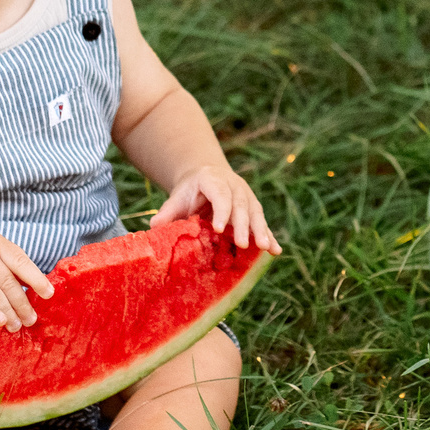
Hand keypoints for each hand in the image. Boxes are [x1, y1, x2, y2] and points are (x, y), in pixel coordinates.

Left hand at [152, 164, 281, 253]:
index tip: (218, 229)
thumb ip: (167, 212)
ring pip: (256, 213)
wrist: (205, 178)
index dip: (221, 211)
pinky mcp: (254, 209)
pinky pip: (262, 223)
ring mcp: (247, 196)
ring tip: (266, 248)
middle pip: (241, 205)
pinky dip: (270, 236)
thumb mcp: (177, 198)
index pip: (220, 195)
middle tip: (244, 244)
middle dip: (243, 226)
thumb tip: (154, 227)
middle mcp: (235, 186)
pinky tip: (276, 251)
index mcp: (213, 179)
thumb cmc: (190, 192)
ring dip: (261, 231)